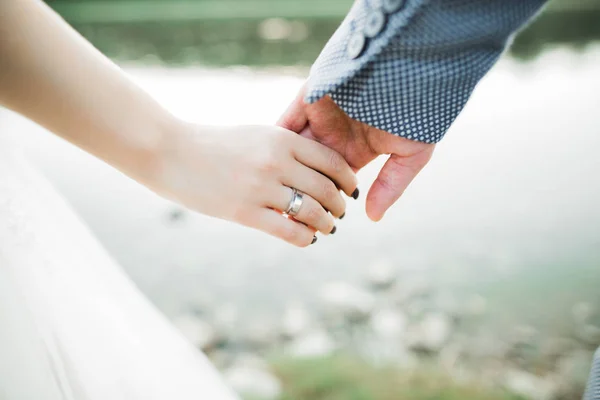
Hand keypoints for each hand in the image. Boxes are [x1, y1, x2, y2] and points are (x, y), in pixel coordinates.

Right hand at [153, 121, 357, 246]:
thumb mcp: (256, 135)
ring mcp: (261, 188)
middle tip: (341, 213)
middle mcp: (276, 162)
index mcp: (281, 139)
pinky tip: (308, 239)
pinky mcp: (244, 212)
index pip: (331, 161)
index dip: (348, 179)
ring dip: (326, 224)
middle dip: (340, 205)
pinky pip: (288, 231)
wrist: (171, 152)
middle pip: (327, 189)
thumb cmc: (215, 144)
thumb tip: (315, 172)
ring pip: (312, 212)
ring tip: (328, 228)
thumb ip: (285, 149)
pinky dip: (305, 238)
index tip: (351, 190)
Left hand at [278, 85, 434, 221]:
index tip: (309, 223)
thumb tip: (374, 218)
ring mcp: (320, 116)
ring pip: (292, 147)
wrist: (410, 68)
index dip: (320, 201)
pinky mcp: (310, 96)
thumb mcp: (411, 154)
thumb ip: (391, 185)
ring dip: (281, 167)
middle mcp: (334, 135)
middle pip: (306, 168)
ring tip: (269, 191)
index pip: (330, 182)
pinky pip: (287, 120)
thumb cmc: (418, 111)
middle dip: (295, 188)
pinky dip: (276, 140)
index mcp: (355, 150)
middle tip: (284, 212)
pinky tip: (267, 161)